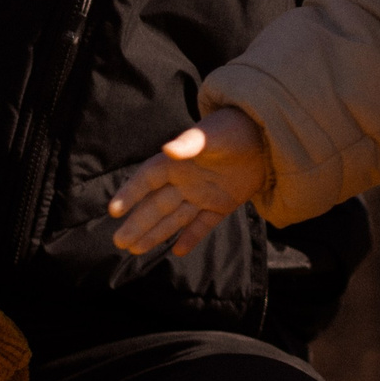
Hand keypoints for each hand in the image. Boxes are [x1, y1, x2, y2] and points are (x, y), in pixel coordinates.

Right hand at [108, 108, 269, 257]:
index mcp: (176, 162)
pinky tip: (176, 251)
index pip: (147, 180)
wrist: (265, 135)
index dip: (130, 194)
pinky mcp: (222, 204)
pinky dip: (191, 237)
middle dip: (138, 223)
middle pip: (156, 205)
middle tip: (119, 242)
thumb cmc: (232, 129)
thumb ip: (189, 143)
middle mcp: (185, 181)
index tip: (114, 211)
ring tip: (135, 250)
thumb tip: (168, 150)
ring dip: (155, 234)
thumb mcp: (211, 134)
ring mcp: (203, 194)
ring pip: (174, 218)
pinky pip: (203, 224)